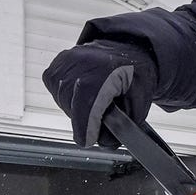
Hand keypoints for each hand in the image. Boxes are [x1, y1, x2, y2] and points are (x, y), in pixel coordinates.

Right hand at [43, 40, 158, 147]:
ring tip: (94, 100)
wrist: (126, 52)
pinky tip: (83, 92)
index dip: (84, 128)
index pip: (86, 106)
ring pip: (62, 101)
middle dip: (85, 120)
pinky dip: (68, 97)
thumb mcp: (139, 104)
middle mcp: (81, 63)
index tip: (86, 140)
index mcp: (105, 72)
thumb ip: (123, 126)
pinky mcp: (56, 64)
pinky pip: (56, 91)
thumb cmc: (134, 78)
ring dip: (77, 109)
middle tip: (101, 117)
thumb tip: (103, 142)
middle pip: (73, 108)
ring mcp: (66, 62)